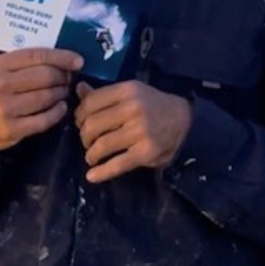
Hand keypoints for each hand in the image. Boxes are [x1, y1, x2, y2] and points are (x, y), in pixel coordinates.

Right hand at [0, 49, 83, 150]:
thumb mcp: (1, 71)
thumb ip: (25, 62)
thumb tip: (64, 58)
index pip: (37, 56)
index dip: (62, 57)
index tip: (78, 61)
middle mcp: (1, 85)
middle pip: (46, 76)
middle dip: (64, 77)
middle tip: (69, 79)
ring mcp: (6, 108)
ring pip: (48, 97)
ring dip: (62, 93)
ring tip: (63, 91)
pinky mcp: (12, 129)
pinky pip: (45, 119)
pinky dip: (58, 112)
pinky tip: (60, 107)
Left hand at [74, 81, 192, 182]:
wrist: (185, 119)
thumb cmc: (154, 105)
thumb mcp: (132, 93)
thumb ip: (106, 94)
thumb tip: (79, 90)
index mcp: (128, 90)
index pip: (90, 103)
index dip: (79, 115)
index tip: (81, 123)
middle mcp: (133, 109)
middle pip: (92, 125)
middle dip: (84, 136)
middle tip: (88, 141)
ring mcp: (140, 131)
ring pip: (101, 145)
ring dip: (91, 154)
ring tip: (92, 156)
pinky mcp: (146, 152)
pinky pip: (117, 164)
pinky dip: (102, 172)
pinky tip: (92, 176)